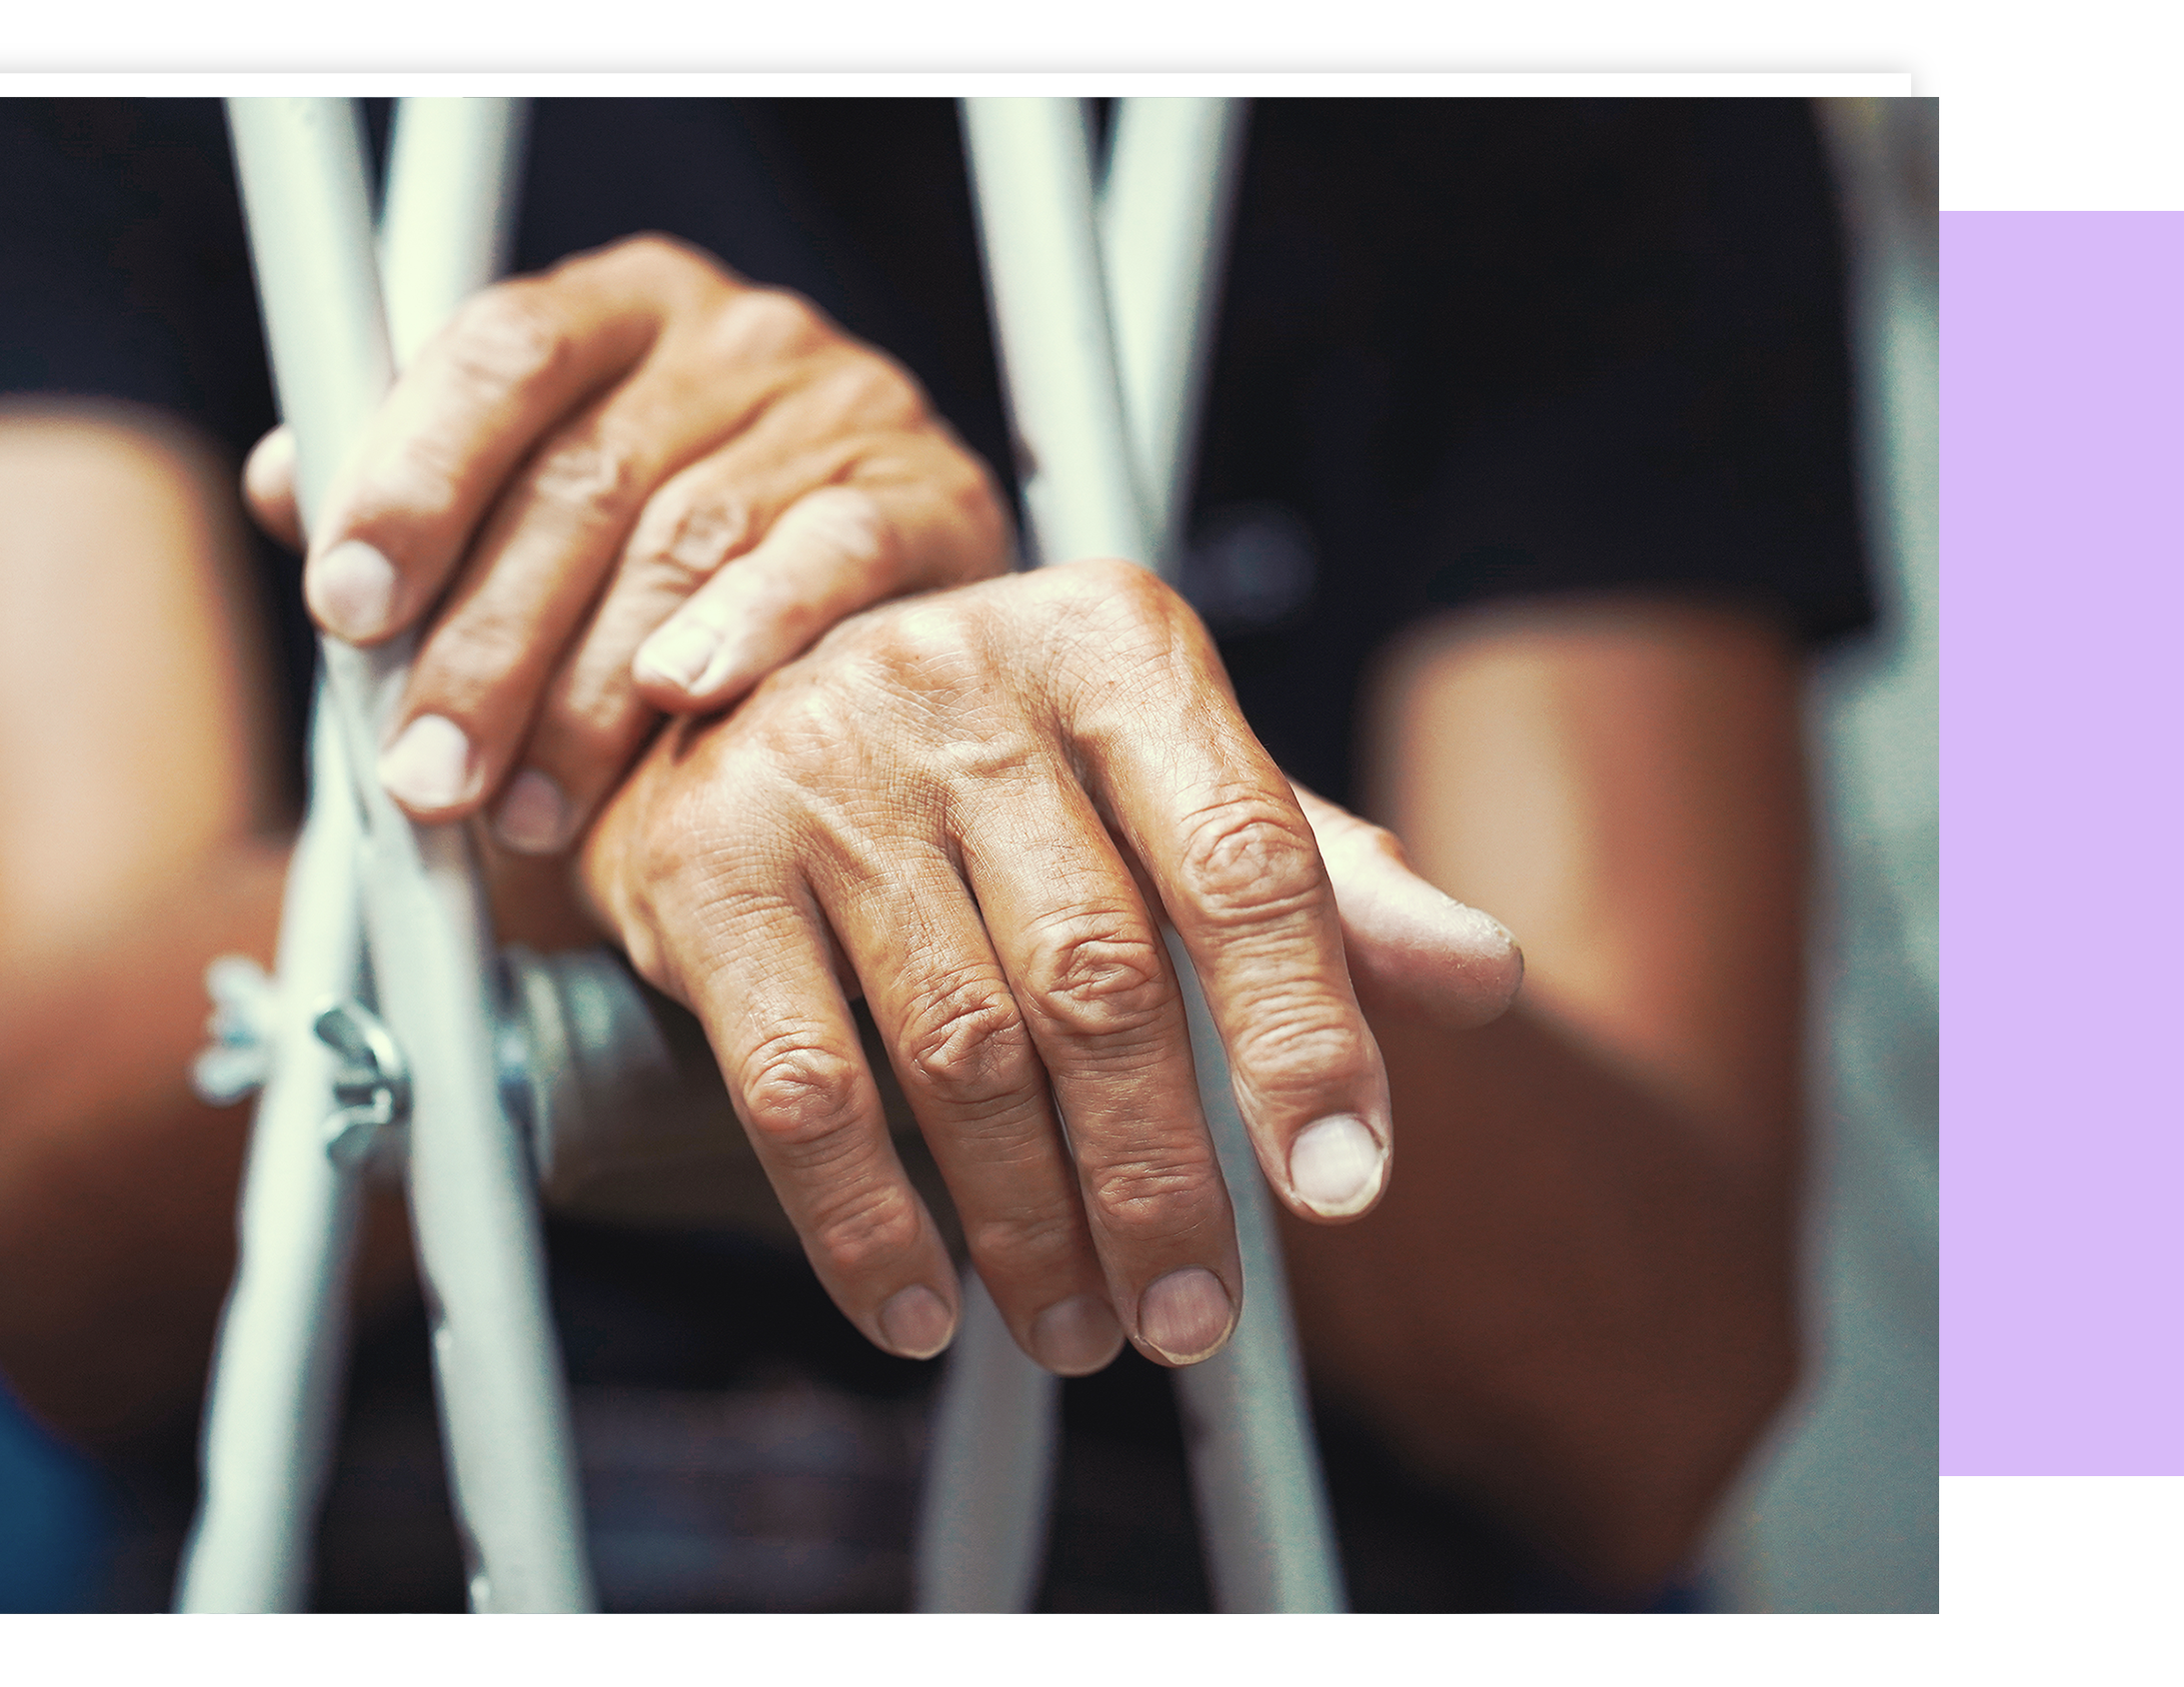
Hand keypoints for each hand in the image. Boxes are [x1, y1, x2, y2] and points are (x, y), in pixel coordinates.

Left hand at [244, 234, 1008, 855]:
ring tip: (527, 813)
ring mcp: (842, 406)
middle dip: (483, 646)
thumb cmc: (663, 557)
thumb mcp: (530, 505)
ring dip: (586, 697)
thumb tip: (283, 482)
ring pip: (685, 545)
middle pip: (582, 480)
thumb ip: (417, 492)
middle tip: (423, 778)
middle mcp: (731, 333)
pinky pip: (830, 559)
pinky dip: (750, 628)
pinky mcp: (931, 496)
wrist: (871, 591)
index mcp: (616, 306)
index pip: (501, 353)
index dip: (413, 479)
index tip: (346, 605)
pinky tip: (683, 699)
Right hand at [575, 561, 1523, 1374]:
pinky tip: (917, 1308)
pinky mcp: (702, 866)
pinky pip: (800, 1086)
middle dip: (1162, 1180)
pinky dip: (864, 1223)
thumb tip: (1481, 976)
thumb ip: (1317, 877)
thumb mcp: (1164, 775)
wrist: (731, 671)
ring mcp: (822, 769)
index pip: (1242, 858)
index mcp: (1112, 648)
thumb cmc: (993, 756)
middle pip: (1098, 980)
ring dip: (1029, 1227)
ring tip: (1079, 1327)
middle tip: (1195, 1318)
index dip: (1303, 1033)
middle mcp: (965, 684)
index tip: (1341, 1184)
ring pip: (956, 1049)